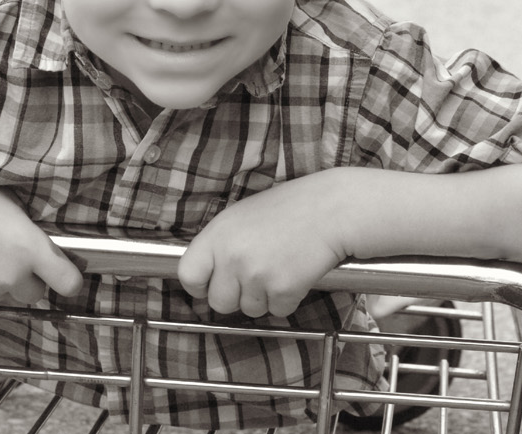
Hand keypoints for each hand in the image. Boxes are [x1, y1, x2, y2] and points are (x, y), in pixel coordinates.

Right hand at [0, 179, 83, 305]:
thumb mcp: (7, 202)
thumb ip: (27, 228)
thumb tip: (38, 240)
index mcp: (29, 249)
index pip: (69, 283)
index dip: (69, 279)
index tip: (64, 273)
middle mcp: (12, 275)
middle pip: (36, 294)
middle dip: (30, 280)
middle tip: (15, 258)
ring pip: (5, 295)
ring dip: (1, 281)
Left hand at [177, 173, 347, 317]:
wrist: (333, 210)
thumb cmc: (290, 209)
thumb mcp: (242, 216)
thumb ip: (221, 245)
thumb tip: (206, 275)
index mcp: (217, 235)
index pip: (188, 275)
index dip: (199, 285)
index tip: (211, 284)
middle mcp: (232, 257)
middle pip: (218, 303)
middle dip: (236, 297)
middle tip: (255, 277)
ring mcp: (257, 275)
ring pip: (250, 310)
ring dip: (264, 298)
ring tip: (279, 268)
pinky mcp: (283, 289)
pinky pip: (278, 311)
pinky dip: (288, 299)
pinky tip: (296, 274)